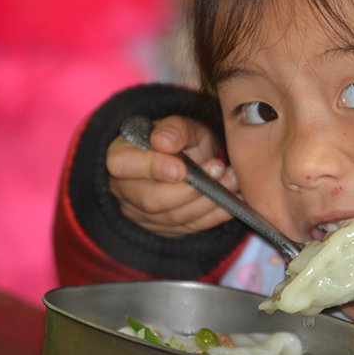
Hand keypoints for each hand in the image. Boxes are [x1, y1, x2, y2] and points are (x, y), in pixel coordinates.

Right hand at [106, 115, 237, 236]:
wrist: (192, 158)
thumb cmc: (181, 139)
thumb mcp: (181, 125)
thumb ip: (174, 129)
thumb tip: (163, 142)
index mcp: (120, 157)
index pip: (124, 166)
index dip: (152, 168)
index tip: (182, 167)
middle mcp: (125, 190)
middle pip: (151, 200)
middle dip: (190, 189)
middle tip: (219, 170)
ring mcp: (143, 214)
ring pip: (174, 217)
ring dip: (207, 201)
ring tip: (231, 180)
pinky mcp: (165, 229)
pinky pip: (190, 228)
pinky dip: (215, 215)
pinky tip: (233, 201)